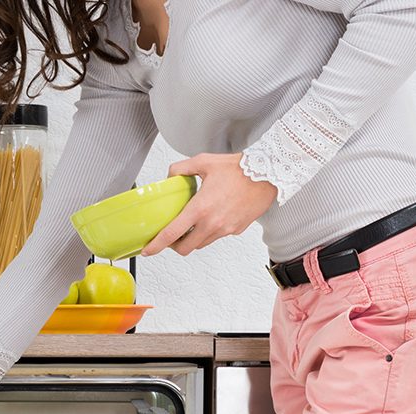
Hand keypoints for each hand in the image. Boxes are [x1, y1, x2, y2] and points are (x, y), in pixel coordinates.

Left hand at [141, 154, 277, 256]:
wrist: (267, 175)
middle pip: (185, 248)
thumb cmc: (239, 168)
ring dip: (193, 238)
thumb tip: (170, 175)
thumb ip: (182, 168)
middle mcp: (211, 224)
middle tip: (173, 235)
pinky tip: (214, 216)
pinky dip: (210, 231)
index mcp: (200, 208)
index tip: (148, 250)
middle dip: (175, 245)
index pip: (172, 234)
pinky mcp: (235, 231)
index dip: (157, 245)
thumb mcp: (204, 161)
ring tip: (194, 223)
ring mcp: (224, 230)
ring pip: (201, 244)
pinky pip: (217, 237)